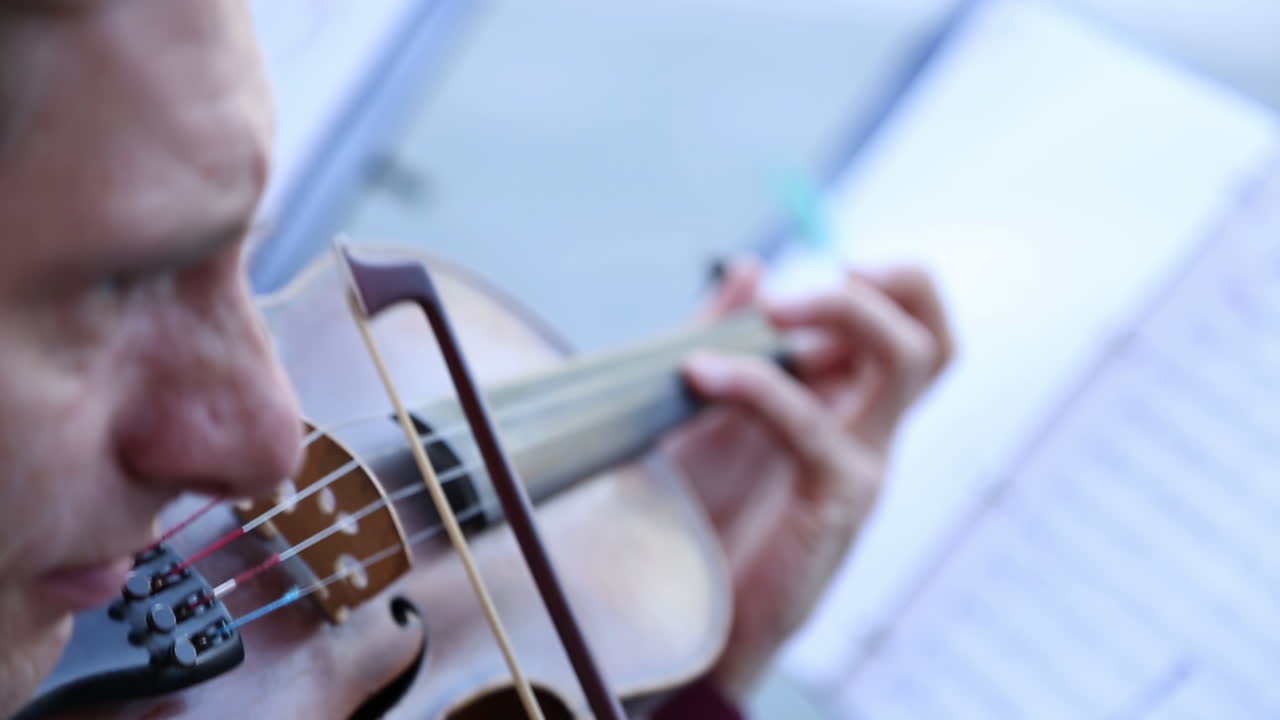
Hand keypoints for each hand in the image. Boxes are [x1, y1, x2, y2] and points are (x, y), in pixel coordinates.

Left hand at [668, 257, 954, 698]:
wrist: (691, 618)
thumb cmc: (701, 514)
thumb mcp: (703, 408)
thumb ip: (723, 336)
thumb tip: (748, 264)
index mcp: (848, 405)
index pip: (910, 325)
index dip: (877, 282)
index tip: (796, 281)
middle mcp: (870, 430)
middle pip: (935, 336)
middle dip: (893, 282)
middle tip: (802, 287)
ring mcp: (864, 465)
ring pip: (909, 360)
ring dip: (841, 311)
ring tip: (770, 307)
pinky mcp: (836, 503)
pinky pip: (815, 424)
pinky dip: (758, 385)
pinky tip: (700, 375)